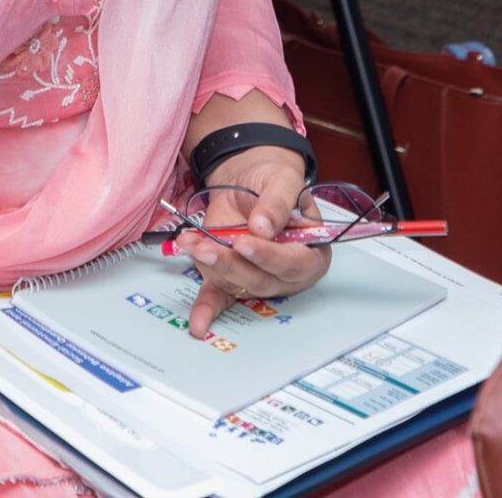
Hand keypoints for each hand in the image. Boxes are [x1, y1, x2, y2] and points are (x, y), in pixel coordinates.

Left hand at [183, 148, 332, 337]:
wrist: (249, 179)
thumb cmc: (274, 182)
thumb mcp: (283, 181)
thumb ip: (277, 203)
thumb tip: (263, 228)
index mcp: (310, 252)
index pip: (293, 263)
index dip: (268, 257)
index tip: (244, 243)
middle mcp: (285, 273)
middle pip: (261, 280)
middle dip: (232, 265)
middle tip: (208, 248)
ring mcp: (259, 278)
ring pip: (236, 284)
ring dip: (210, 266)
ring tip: (191, 243)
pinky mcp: (234, 278)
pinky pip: (222, 296)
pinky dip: (207, 308)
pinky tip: (197, 322)